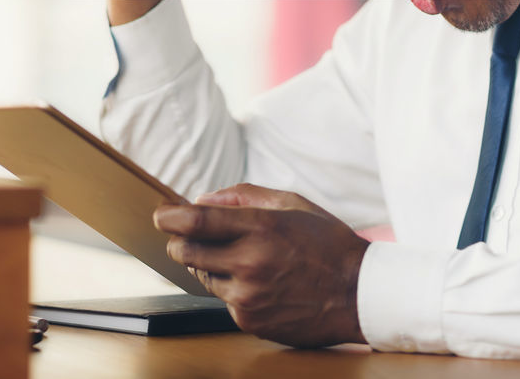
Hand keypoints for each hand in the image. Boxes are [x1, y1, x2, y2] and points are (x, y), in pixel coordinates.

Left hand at [154, 183, 369, 347]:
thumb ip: (245, 197)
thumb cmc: (328, 243)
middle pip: (186, 251)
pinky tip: (261, 283)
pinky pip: (225, 300)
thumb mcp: (293, 205)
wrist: (358, 294)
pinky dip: (233, 289)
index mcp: (261, 229)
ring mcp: (248, 297)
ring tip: (242, 259)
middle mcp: (250, 264)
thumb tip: (203, 199)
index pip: (196, 222)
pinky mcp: (250, 322)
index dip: (170, 217)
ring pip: (202, 277)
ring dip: (210, 265)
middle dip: (180, 241)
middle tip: (187, 235)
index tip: (161, 214)